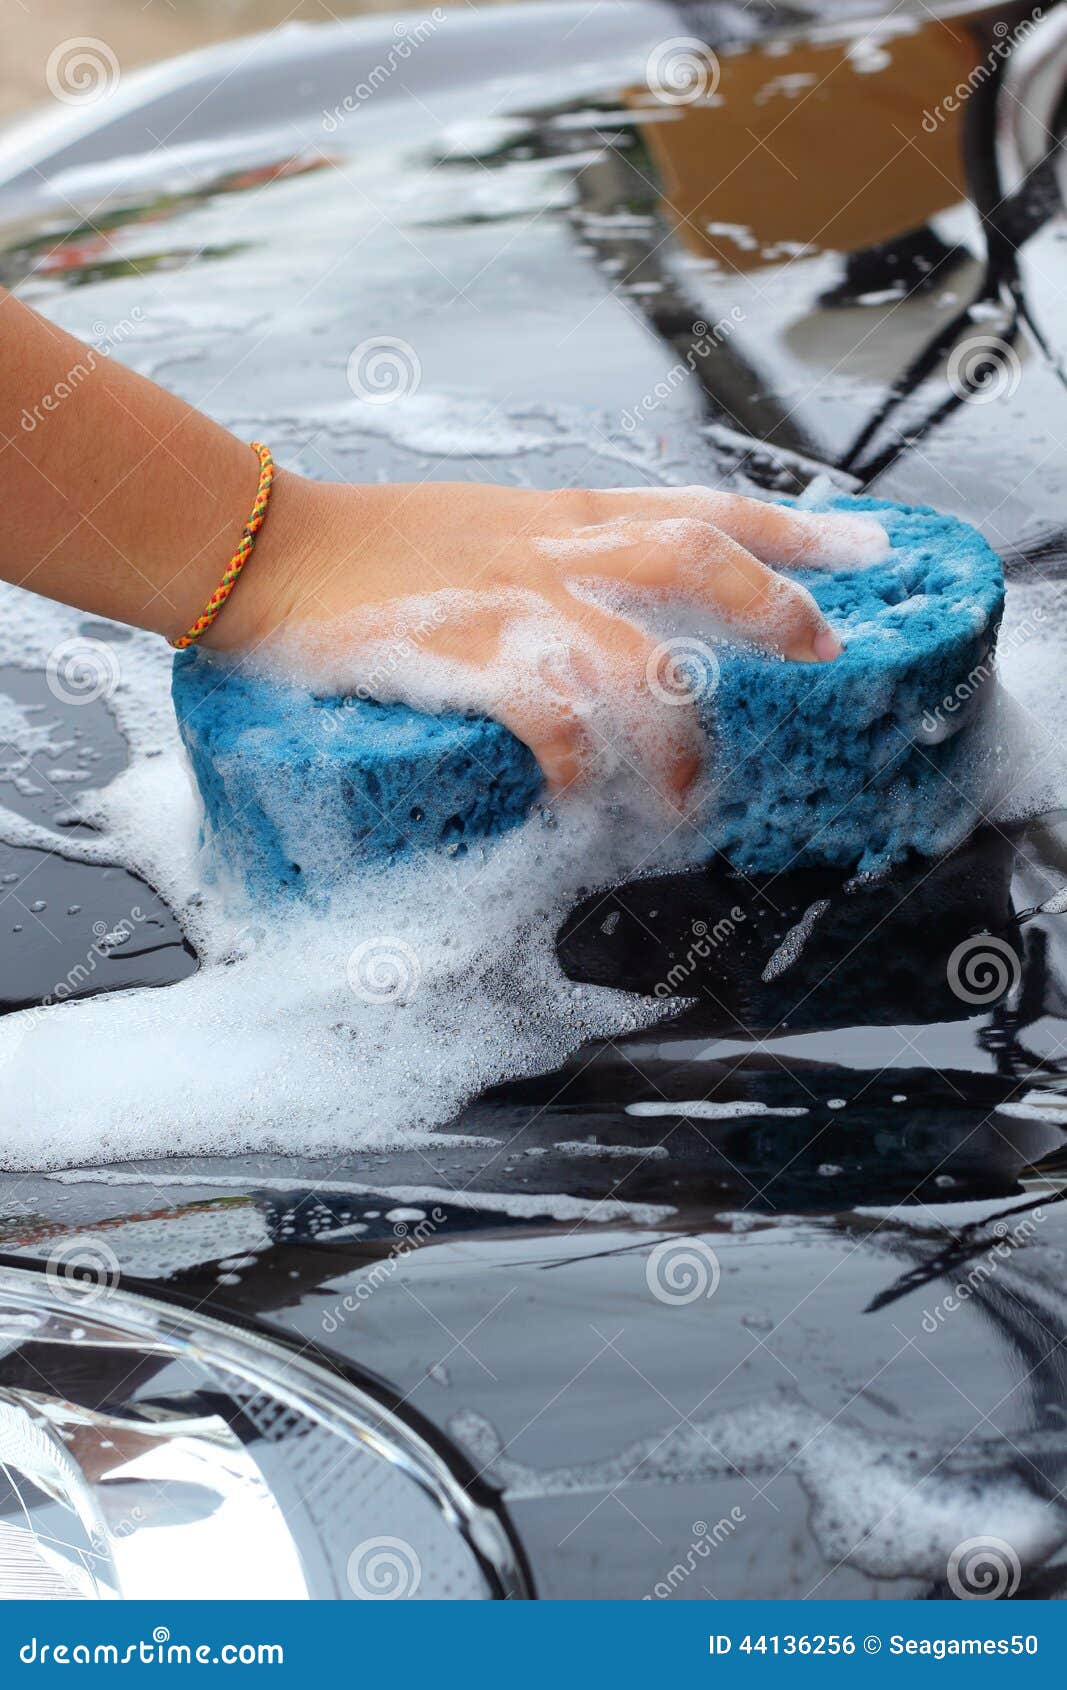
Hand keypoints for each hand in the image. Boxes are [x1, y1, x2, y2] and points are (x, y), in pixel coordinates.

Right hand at [205, 477, 887, 801]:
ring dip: (680, 734)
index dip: (795, 525)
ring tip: (695, 796)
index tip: (870, 544)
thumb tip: (618, 611)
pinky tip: (580, 797)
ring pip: (637, 662)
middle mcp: (555, 552)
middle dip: (775, 606)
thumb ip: (556, 563)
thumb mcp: (485, 532)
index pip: (704, 507)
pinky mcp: (461, 658)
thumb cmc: (372, 546)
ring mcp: (511, 604)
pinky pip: (547, 718)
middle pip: (698, 561)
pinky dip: (576, 762)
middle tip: (828, 652)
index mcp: (565, 517)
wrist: (265, 548)